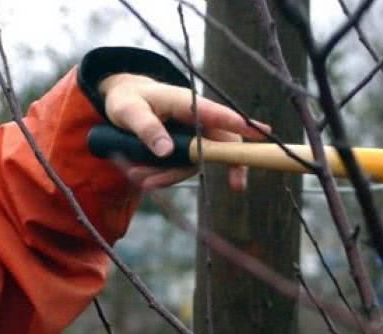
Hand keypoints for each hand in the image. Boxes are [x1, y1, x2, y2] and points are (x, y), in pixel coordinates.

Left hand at [98, 73, 269, 190]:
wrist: (121, 104)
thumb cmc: (127, 99)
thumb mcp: (128, 111)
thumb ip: (146, 128)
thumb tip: (167, 152)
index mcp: (187, 103)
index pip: (218, 114)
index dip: (240, 123)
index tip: (261, 132)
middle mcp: (197, 121)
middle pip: (225, 142)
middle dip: (232, 164)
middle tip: (238, 185)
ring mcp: (193, 138)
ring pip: (196, 163)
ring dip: (171, 176)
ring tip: (140, 179)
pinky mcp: (185, 153)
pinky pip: (180, 170)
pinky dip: (163, 177)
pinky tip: (143, 179)